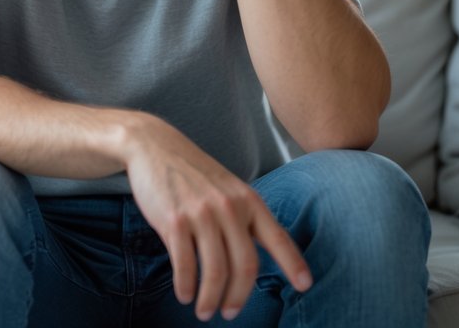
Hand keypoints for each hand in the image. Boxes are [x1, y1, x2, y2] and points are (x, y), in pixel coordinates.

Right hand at [124, 116, 311, 321]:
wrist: (154, 146)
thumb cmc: (192, 173)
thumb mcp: (227, 187)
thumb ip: (243, 217)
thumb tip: (254, 260)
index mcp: (248, 200)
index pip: (278, 238)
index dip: (293, 264)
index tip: (304, 286)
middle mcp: (229, 208)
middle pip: (245, 266)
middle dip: (238, 298)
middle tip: (230, 314)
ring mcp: (201, 214)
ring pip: (215, 271)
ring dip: (210, 299)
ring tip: (205, 311)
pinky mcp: (174, 220)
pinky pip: (185, 264)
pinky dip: (186, 286)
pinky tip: (184, 294)